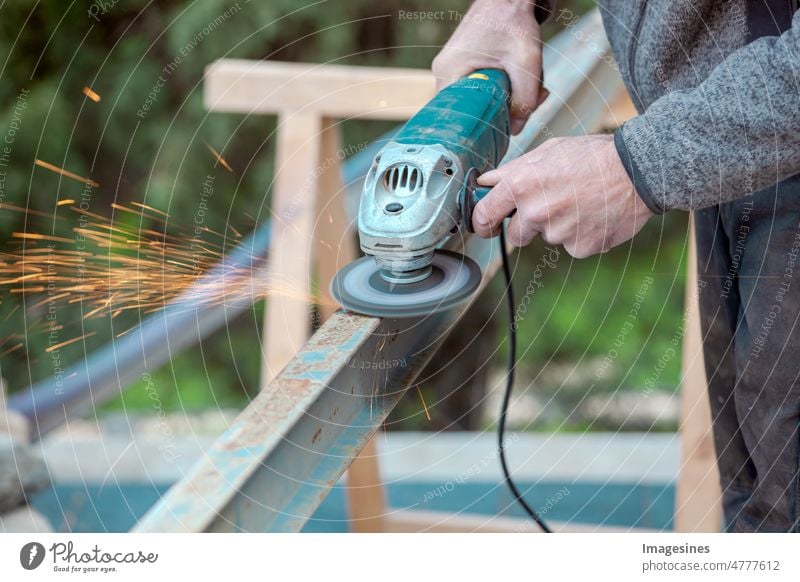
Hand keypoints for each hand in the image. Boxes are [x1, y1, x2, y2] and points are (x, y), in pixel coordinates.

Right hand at [432, 0, 545, 133]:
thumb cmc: (513, 22)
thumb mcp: (526, 63)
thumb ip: (525, 100)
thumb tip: (517, 131)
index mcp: (449, 72)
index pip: (457, 117)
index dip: (479, 128)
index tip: (500, 133)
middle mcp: (444, 72)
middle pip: (469, 109)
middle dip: (502, 111)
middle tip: (531, 102)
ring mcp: (452, 69)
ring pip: (477, 99)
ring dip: (505, 98)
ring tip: (533, 86)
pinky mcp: (462, 66)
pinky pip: (479, 87)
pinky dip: (501, 88)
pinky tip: (520, 79)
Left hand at [473, 134, 653, 257]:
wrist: (638, 170)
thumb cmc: (592, 156)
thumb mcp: (547, 152)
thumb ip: (513, 171)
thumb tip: (485, 183)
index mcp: (521, 185)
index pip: (483, 215)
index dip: (482, 222)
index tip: (485, 225)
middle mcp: (535, 211)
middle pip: (516, 234)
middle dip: (528, 224)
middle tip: (553, 203)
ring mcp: (557, 233)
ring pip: (547, 238)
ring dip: (559, 226)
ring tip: (581, 202)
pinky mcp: (579, 247)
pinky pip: (571, 245)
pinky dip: (580, 234)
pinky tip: (595, 214)